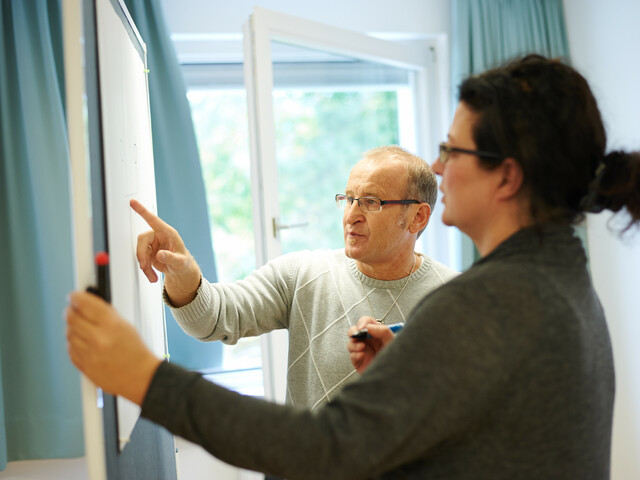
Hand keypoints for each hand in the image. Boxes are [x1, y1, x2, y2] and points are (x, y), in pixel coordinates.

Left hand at [66, 290, 161, 404]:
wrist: (140, 376)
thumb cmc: (135, 351)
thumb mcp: (125, 325)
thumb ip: (104, 313)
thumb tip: (86, 303)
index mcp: (112, 325)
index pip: (84, 304)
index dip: (76, 297)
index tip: (73, 296)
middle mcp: (99, 338)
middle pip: (71, 318)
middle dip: (71, 311)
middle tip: (73, 310)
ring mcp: (89, 353)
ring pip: (68, 333)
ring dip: (72, 328)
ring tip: (83, 329)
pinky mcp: (84, 366)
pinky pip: (70, 349)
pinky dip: (74, 343)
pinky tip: (84, 343)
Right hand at [131, 199, 200, 305]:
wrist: (181, 270)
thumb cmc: (183, 262)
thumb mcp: (180, 262)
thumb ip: (171, 258)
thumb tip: (159, 254)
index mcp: (168, 233)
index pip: (153, 220)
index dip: (142, 211)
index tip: (132, 202)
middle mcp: (158, 236)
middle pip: (142, 240)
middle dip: (142, 254)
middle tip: (145, 267)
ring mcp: (152, 244)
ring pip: (140, 251)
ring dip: (144, 265)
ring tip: (152, 276)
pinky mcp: (148, 252)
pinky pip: (141, 259)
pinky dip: (145, 269)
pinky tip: (152, 275)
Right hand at [347, 316, 395, 373]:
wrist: (394, 375)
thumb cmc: (395, 358)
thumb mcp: (392, 341)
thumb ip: (383, 331)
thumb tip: (370, 327)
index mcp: (376, 333)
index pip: (367, 322)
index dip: (363, 322)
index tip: (362, 327)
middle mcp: (368, 341)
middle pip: (355, 331)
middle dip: (354, 332)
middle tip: (357, 335)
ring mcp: (363, 351)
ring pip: (351, 343)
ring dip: (354, 344)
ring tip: (362, 348)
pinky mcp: (359, 361)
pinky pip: (352, 355)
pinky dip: (355, 355)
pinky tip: (362, 356)